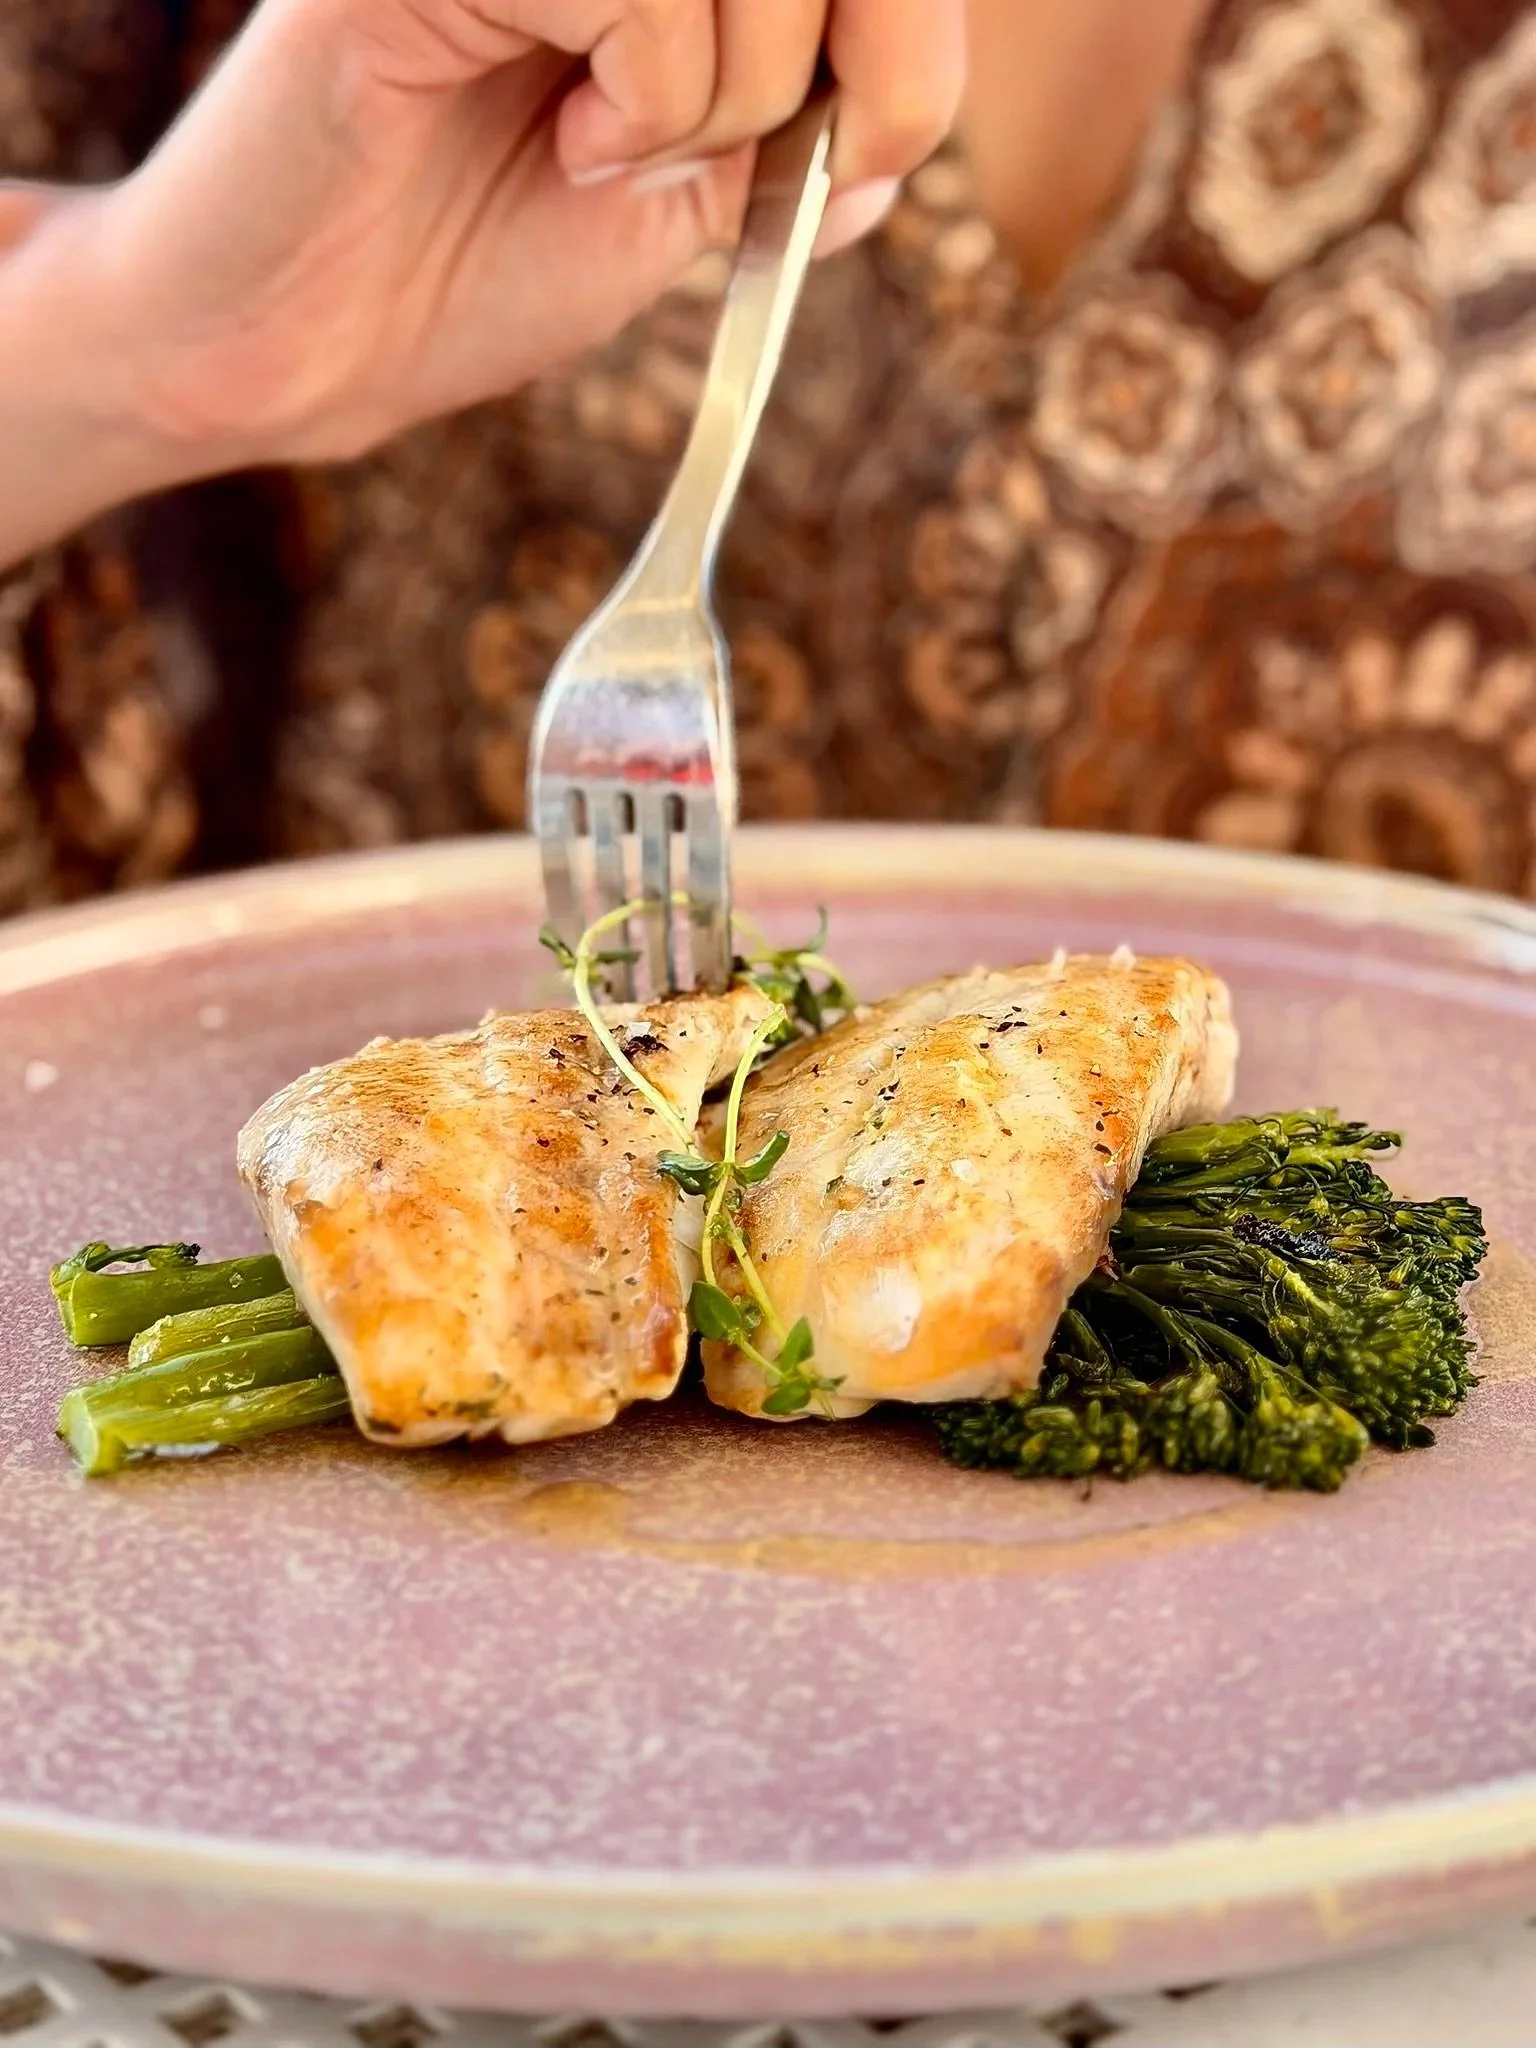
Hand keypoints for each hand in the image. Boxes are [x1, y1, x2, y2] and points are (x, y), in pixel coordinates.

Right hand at [62, 0, 963, 469]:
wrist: (304, 347)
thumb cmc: (471, 271)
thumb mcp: (681, 206)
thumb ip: (787, 142)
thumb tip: (898, 132)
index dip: (917, 32)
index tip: (865, 146)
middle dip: (855, 56)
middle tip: (746, 160)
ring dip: (730, 92)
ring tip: (613, 149)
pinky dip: (653, 91)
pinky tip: (571, 136)